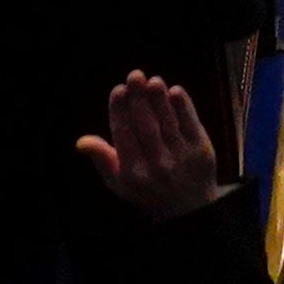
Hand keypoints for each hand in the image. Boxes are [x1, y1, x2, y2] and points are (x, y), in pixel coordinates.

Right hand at [81, 69, 229, 223]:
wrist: (190, 208)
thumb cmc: (148, 189)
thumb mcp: (120, 182)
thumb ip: (102, 159)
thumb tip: (81, 141)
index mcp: (133, 174)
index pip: (124, 136)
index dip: (120, 111)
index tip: (118, 89)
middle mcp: (157, 167)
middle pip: (146, 126)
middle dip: (139, 98)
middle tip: (134, 75)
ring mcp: (181, 159)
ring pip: (167, 123)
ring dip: (160, 99)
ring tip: (153, 80)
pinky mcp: (202, 151)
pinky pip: (191, 124)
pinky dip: (184, 107)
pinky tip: (175, 91)